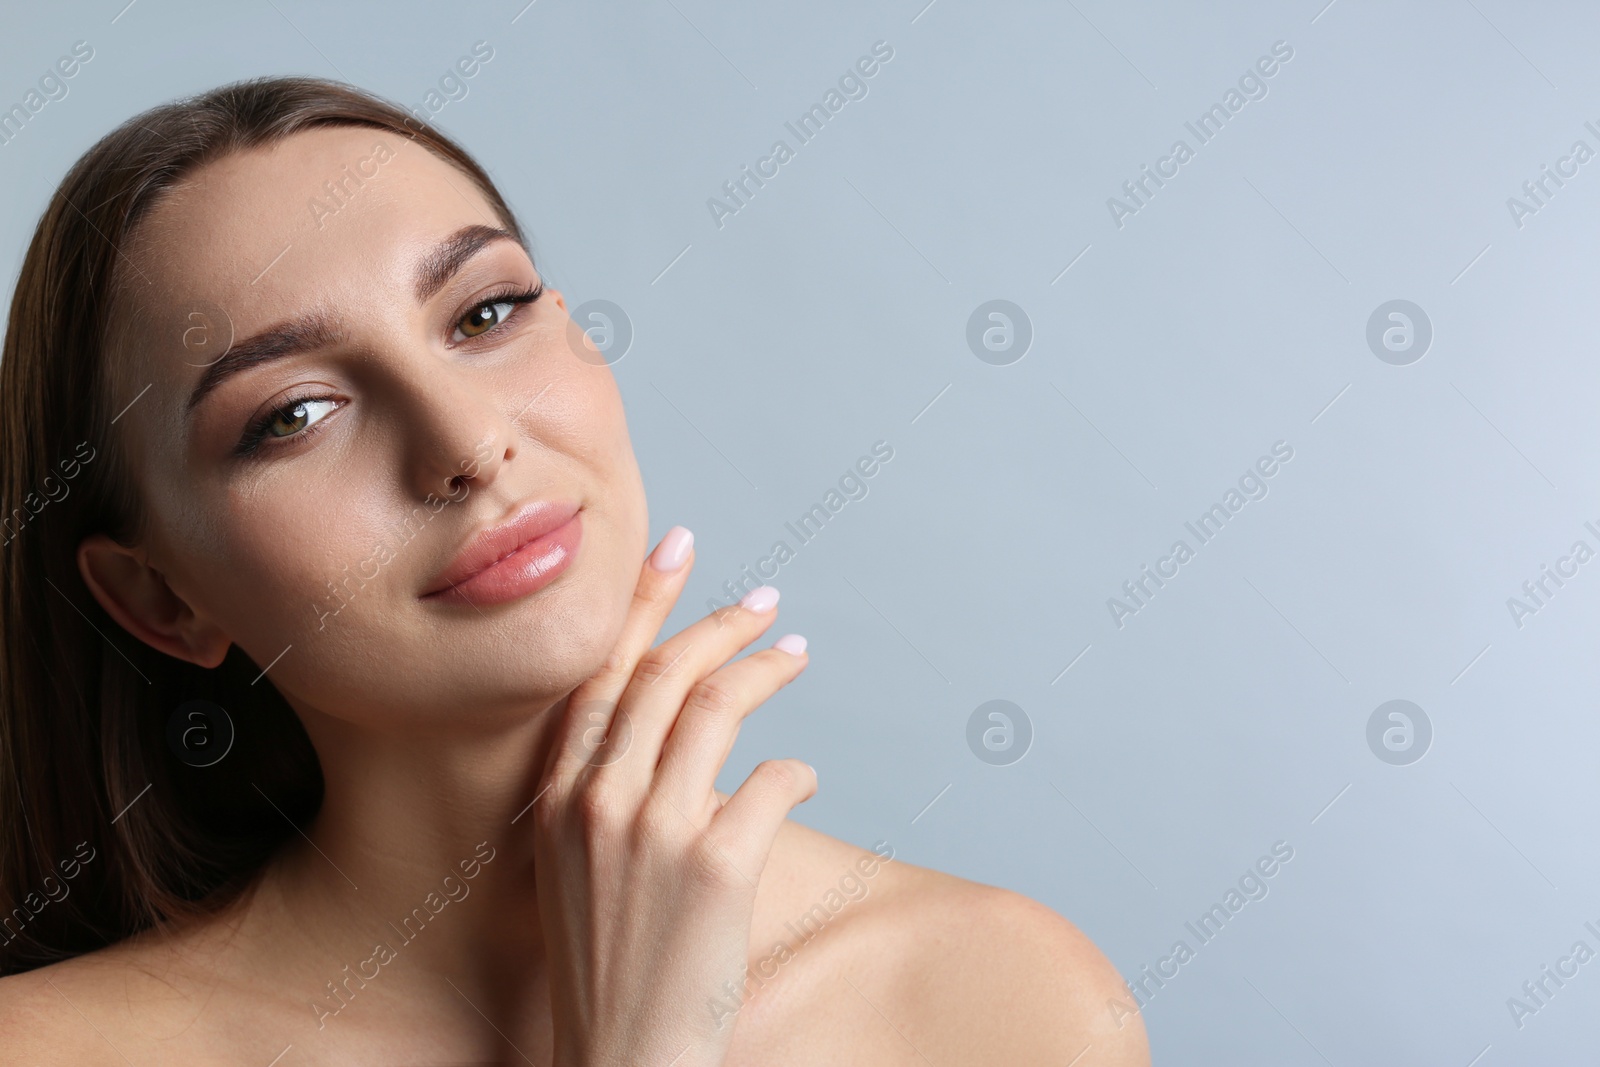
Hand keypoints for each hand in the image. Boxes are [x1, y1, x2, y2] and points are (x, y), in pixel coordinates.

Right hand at [532, 526, 814, 1066]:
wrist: (618, 1058)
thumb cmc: (607, 967)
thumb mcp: (576, 868)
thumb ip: (607, 796)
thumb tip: (678, 747)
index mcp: (558, 797)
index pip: (601, 673)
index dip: (642, 604)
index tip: (677, 553)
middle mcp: (598, 801)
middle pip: (665, 672)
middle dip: (720, 623)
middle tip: (764, 605)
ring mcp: (655, 830)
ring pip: (718, 706)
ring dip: (766, 670)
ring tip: (798, 656)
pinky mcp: (717, 865)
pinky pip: (773, 780)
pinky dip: (796, 767)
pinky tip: (805, 774)